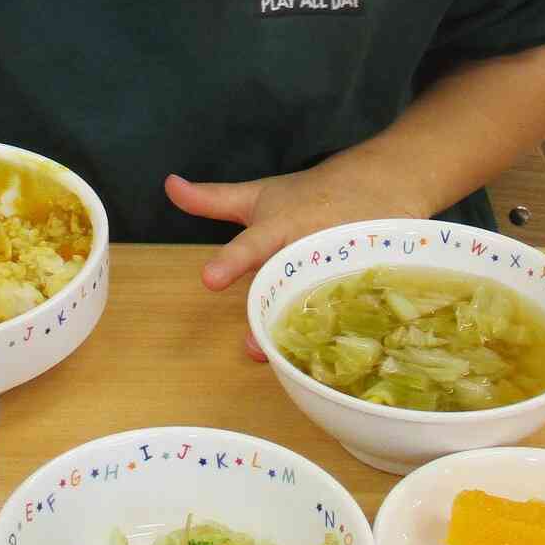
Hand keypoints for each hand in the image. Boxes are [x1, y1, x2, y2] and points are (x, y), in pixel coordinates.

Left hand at [169, 169, 418, 359]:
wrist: (376, 184)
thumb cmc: (305, 199)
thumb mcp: (257, 196)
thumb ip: (211, 200)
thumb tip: (168, 184)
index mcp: (278, 230)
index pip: (251, 246)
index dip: (231, 262)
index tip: (209, 279)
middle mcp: (309, 249)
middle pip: (288, 287)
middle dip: (270, 313)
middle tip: (251, 344)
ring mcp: (341, 268)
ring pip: (323, 305)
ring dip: (306, 332)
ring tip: (286, 360)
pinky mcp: (369, 281)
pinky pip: (357, 312)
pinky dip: (346, 331)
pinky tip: (334, 358)